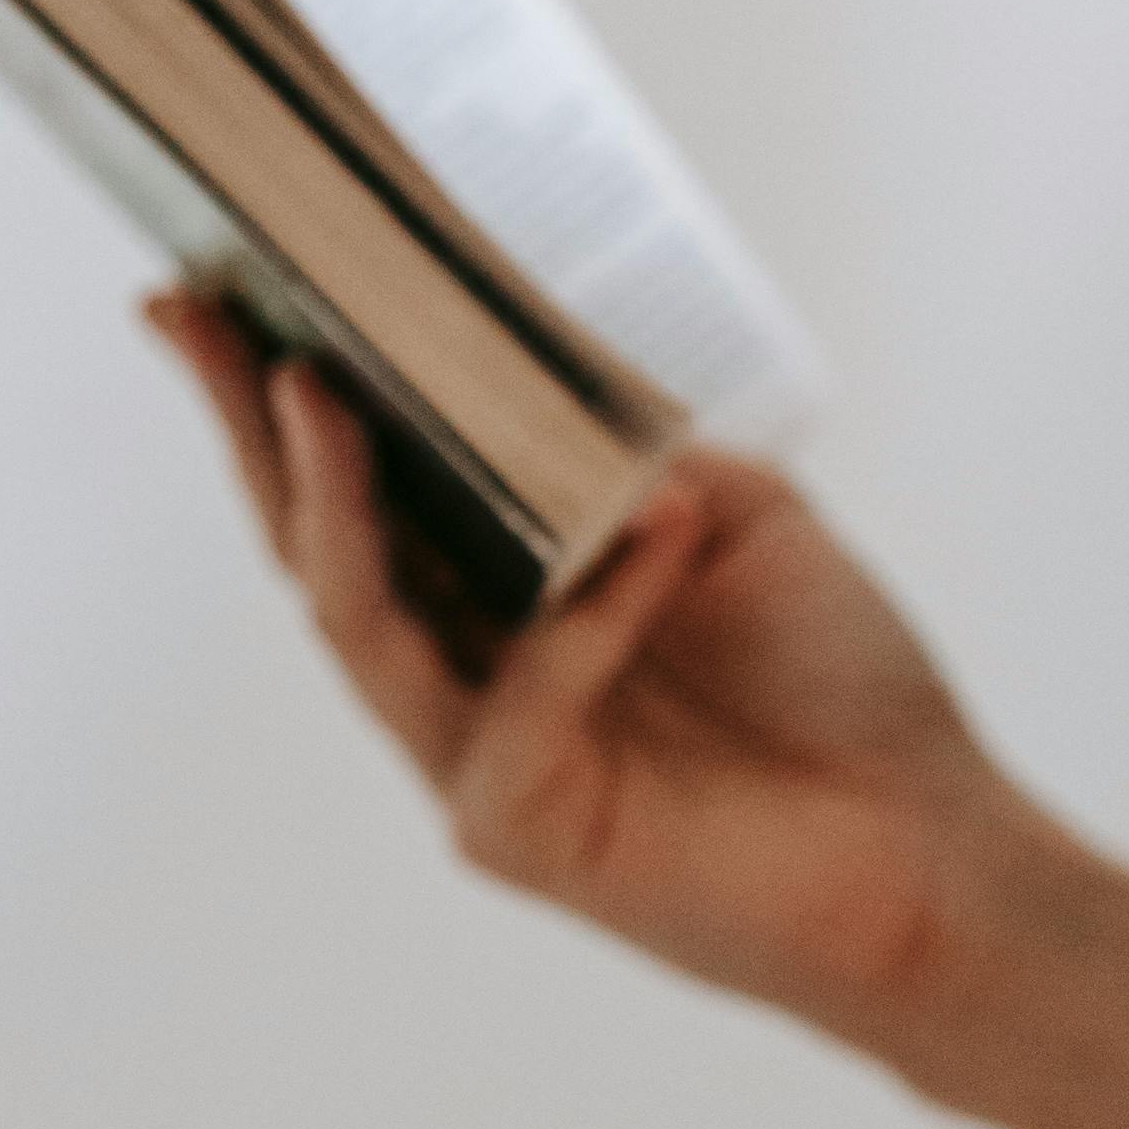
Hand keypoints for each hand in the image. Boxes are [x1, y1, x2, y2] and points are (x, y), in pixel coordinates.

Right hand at [145, 294, 1062, 1061]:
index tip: (217, 282)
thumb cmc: (841, 685)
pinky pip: (517, 706)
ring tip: (316, 386)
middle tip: (193, 312)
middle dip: (247, 424)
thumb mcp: (732, 513)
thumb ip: (624, 452)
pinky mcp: (523, 830)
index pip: (365, 489)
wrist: (936, 846)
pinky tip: (658, 535)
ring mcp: (481, 760)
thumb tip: (533, 372)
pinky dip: (585, 618)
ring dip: (335, 501)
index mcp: (502, 599)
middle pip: (314, 548)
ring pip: (361, 625)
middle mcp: (465, 677)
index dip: (283, 395)